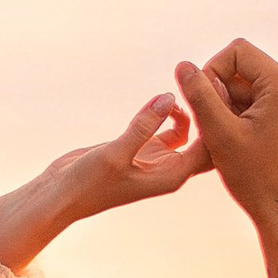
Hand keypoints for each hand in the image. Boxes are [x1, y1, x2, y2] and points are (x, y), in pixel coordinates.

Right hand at [72, 90, 213, 213]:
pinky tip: (162, 98)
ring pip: (190, 132)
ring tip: (185, 84)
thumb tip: (169, 96)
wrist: (62, 195)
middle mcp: (171, 169)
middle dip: (211, 113)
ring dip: (192, 109)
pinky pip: (169, 128)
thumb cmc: (87, 183)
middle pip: (207, 140)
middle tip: (208, 82)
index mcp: (172, 176)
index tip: (212, 88)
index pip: (209, 147)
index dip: (216, 116)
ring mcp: (158, 159)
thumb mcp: (115, 153)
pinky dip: (170, 112)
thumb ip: (143, 126)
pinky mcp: (144, 148)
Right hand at [173, 40, 277, 277]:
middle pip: (241, 66)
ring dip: (225, 104)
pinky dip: (236, 114)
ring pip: (245, 84)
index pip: (237, 51)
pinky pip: (254, 99)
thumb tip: (183, 65)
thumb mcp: (219, 133)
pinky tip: (233, 140)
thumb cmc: (254, 176)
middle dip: (219, 90)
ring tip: (223, 136)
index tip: (202, 102)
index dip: (211, 70)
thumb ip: (199, 95)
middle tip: (212, 124)